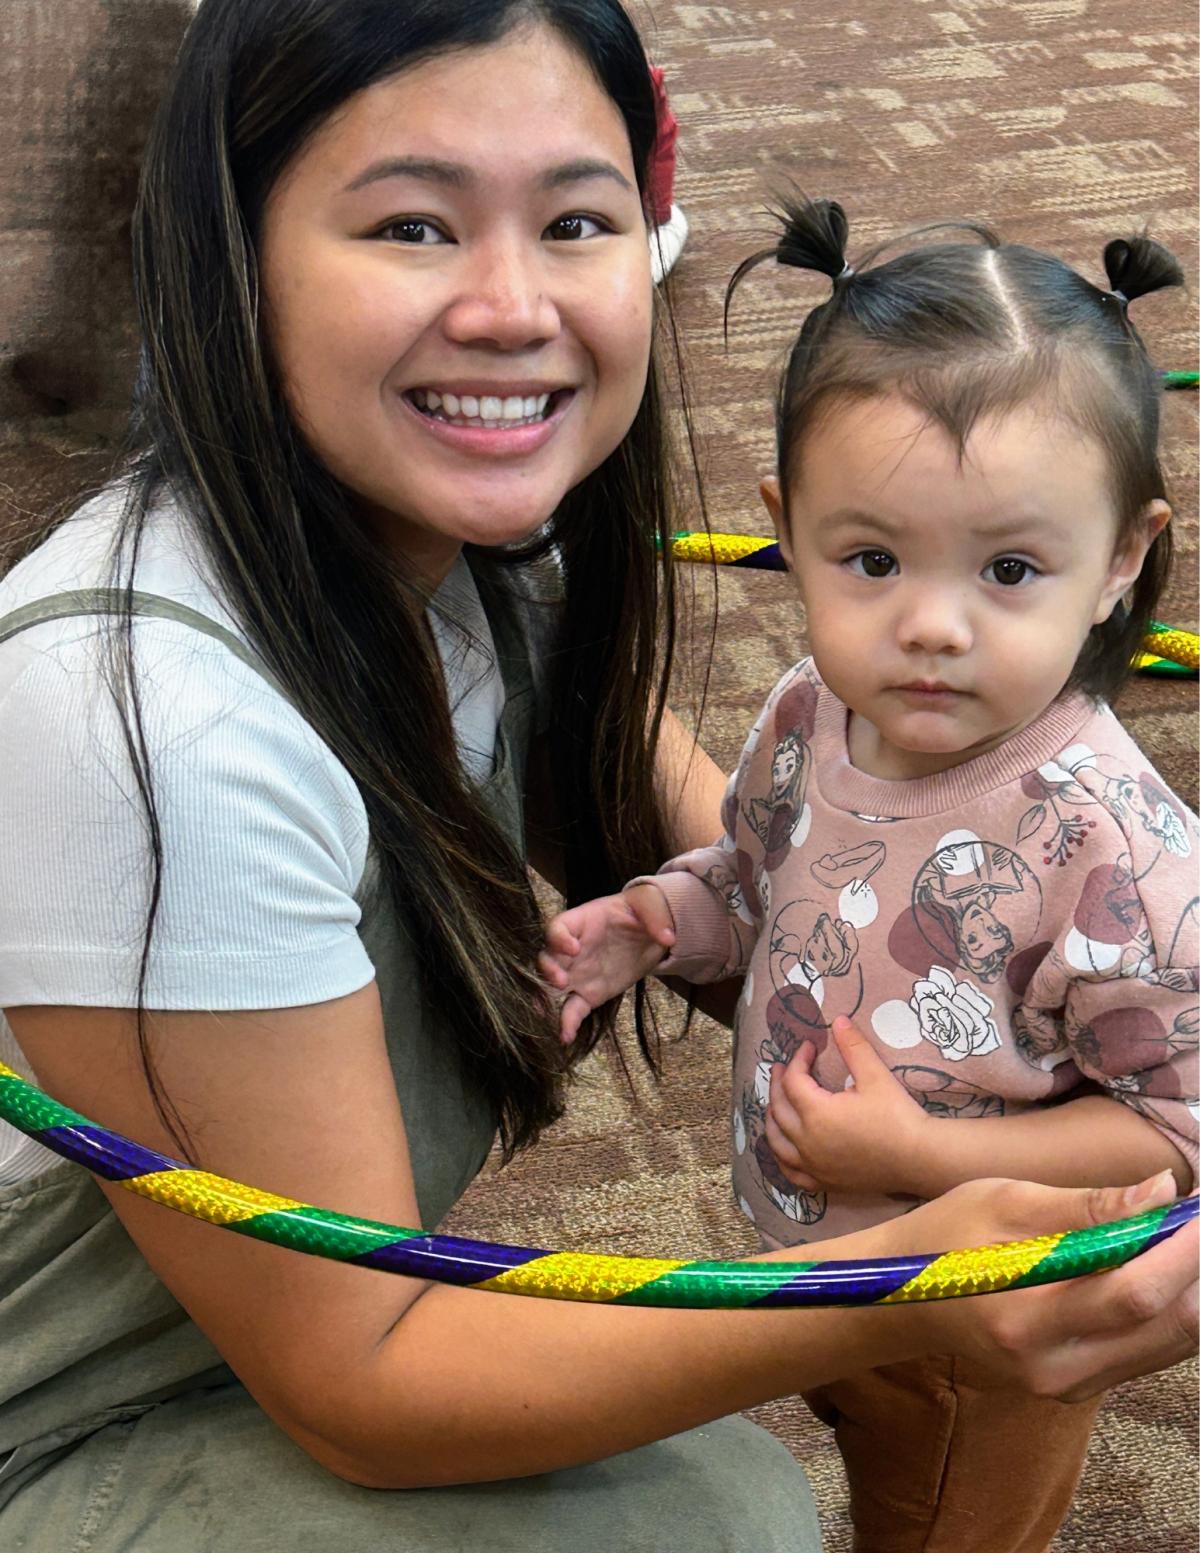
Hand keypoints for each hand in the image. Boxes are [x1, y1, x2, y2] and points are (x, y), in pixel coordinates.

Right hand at [539, 884, 675, 1042]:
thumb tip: (668, 937)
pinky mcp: (587, 994)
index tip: (573, 948)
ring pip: (551, 986)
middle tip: (561, 981)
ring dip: (545, 998)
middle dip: (548, 970)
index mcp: (582, 922)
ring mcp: (577, 973)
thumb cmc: (641, 912)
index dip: (559, 937)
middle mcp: (572, 949)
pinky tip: (566, 1037)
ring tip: (546, 1013)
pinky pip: (572, 1009)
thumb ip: (655, 916)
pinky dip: (567, 1022)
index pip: (558, 927)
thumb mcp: (649, 903)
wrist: (648, 935)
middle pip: (547, 957)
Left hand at [766, 1016, 928, 1194]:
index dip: (798, 1059)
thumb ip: (854, 1047)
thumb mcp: (875, 1076)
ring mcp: (813, 1165)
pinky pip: (791, 1172)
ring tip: (775, 1104)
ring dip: (772, 1120)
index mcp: (816, 1113)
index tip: (809, 1047)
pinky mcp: (824, 1182)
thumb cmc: (897, 1116)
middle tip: (783, 1068)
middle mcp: (807, 1141)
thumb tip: (839, 1020)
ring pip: (778, 1143)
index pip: (794, 1081)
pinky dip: (782, 1158)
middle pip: (779, 1109)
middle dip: (778, 1084)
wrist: (919, 1158)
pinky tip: (784, 1150)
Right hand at [894, 1172, 1198, 1401]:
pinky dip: (1169, 1306)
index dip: (1185, 1249)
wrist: (902, 1302)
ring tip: (1184, 1232)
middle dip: (1198, 1267)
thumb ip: (1086, 1205)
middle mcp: (1056, 1369)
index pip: (1135, 1293)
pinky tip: (1161, 1264)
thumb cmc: (945, 1236)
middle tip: (1199, 1215)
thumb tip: (1162, 1192)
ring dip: (1191, 1285)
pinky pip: (1148, 1351)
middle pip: (1169, 1327)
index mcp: (1026, 1319)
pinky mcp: (1078, 1389)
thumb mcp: (1003, 1201)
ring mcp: (1070, 1387)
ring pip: (1170, 1343)